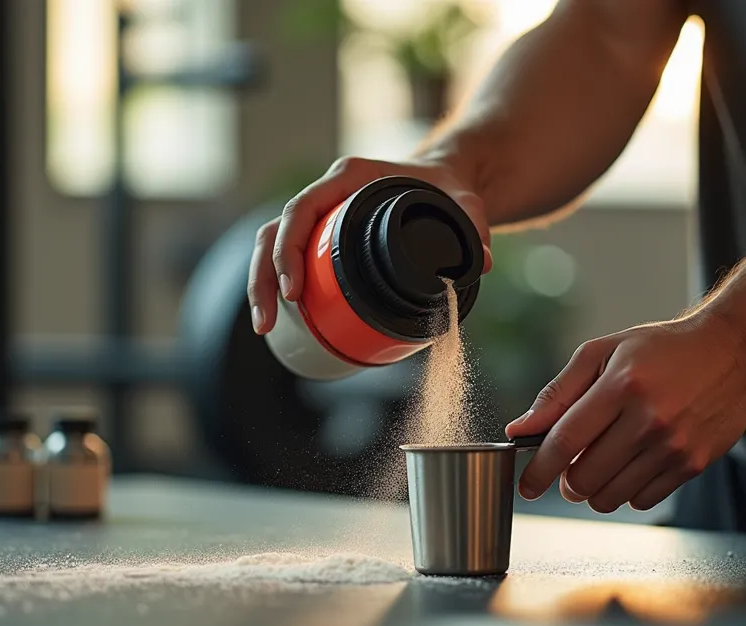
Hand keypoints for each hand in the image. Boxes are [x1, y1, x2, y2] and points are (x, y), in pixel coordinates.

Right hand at [246, 156, 491, 334]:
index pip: (302, 208)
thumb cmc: (448, 187)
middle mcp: (328, 193)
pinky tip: (279, 320)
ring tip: (265, 328)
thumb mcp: (464, 204)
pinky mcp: (324, 236)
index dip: (289, 248)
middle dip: (264, 277)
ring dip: (261, 284)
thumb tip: (483, 262)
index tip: (293, 290)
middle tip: (268, 321)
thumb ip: (475, 227)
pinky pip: (290, 256)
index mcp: (350, 178)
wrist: (446, 180)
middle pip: (275, 231)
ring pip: (273, 244)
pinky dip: (277, 285)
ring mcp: (322, 215)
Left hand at [505, 314, 745, 512]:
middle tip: (571, 467)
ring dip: (596, 488)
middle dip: (567, 481)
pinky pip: (642, 500)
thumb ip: (558, 392)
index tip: (527, 485)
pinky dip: (628, 490)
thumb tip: (522, 429)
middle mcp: (649, 419)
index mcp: (621, 385)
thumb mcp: (603, 352)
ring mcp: (674, 446)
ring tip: (604, 462)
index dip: (538, 470)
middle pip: (584, 479)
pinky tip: (633, 463)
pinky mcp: (693, 464)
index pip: (565, 441)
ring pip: (611, 497)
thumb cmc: (662, 349)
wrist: (732, 351)